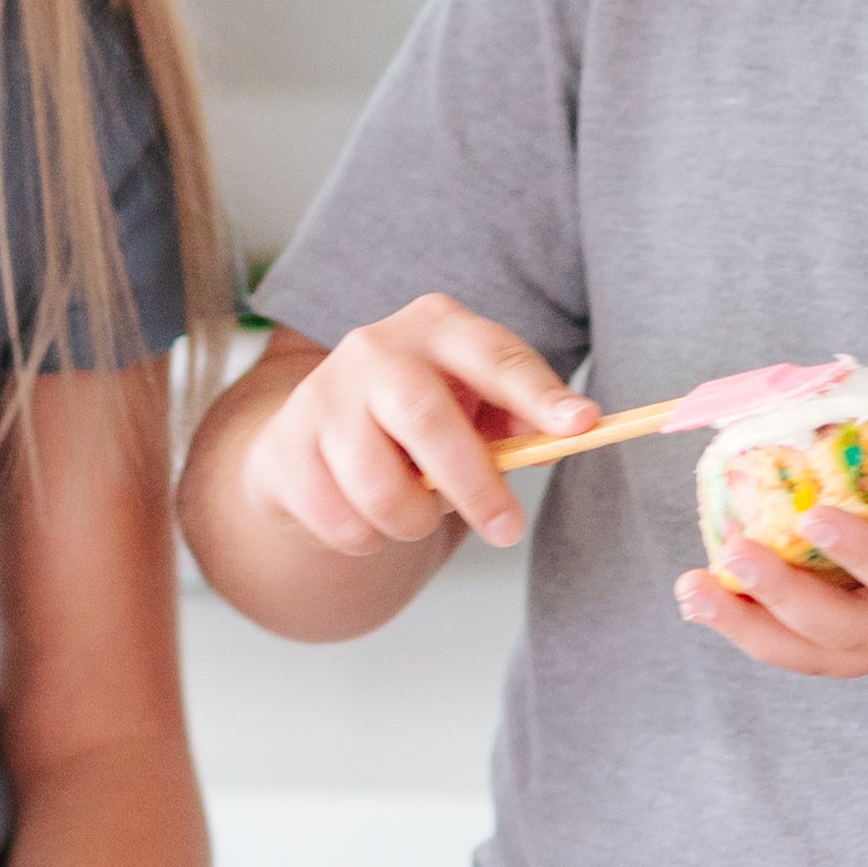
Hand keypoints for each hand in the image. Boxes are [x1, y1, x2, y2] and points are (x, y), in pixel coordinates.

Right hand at [240, 299, 593, 561]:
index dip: (539, 393)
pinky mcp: (285, 448)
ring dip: (412, 521)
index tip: (582, 425)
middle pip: (425, 417)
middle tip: (508, 530)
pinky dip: (367, 538)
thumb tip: (572, 431)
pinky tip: (366, 515)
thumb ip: (520, 420)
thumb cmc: (417, 424)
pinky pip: (340, 520)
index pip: (494, 355)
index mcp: (437, 328)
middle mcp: (374, 348)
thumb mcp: (473, 407)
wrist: (314, 443)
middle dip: (473, 484)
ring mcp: (322, 396)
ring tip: (416, 515)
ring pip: (378, 486)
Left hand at [671, 407, 867, 684]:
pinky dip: (763, 632)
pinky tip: (713, 598)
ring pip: (825, 656)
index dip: (865, 555)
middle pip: (853, 636)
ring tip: (692, 591)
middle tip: (731, 549)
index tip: (815, 512)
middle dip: (785, 599)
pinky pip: (820, 648)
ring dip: (755, 630)